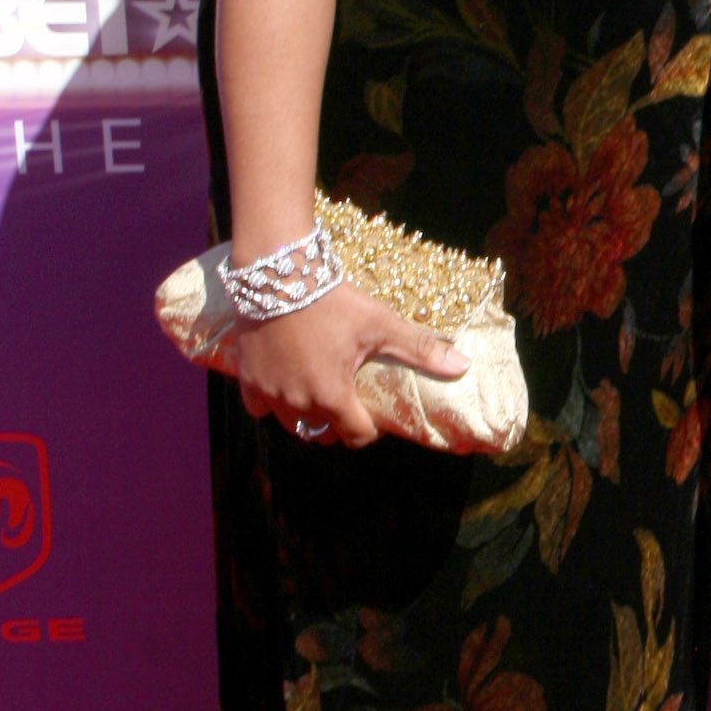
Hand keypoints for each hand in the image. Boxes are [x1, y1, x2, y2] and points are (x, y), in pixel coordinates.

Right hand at [235, 283, 468, 448]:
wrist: (278, 274)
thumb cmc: (332, 300)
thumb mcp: (380, 323)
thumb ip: (419, 348)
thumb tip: (462, 364)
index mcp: (332, 396)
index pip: (356, 436)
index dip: (370, 430)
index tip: (374, 416)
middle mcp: (297, 403)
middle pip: (322, 432)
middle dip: (338, 424)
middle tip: (349, 401)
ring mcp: (269, 392)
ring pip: (291, 423)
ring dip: (306, 417)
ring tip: (319, 395)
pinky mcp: (247, 379)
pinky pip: (258, 406)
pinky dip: (270, 402)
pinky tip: (284, 385)